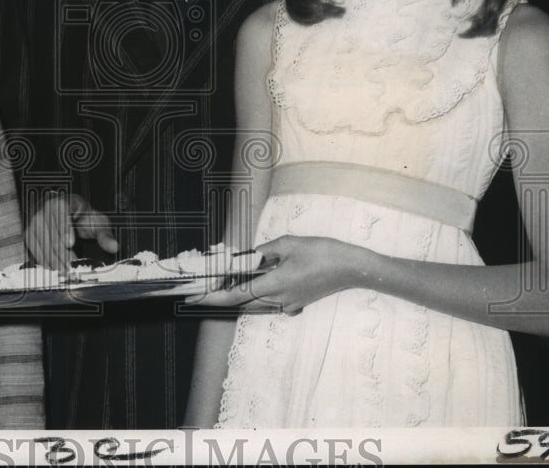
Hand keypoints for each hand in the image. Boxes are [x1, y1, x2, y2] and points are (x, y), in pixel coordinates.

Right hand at [25, 192, 117, 269]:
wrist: (68, 215)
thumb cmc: (84, 219)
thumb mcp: (98, 223)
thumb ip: (105, 235)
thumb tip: (114, 246)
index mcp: (65, 200)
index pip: (61, 210)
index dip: (64, 227)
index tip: (71, 243)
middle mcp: (46, 206)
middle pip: (50, 229)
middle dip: (61, 250)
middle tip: (71, 266)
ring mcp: (35, 218)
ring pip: (41, 239)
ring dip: (52, 257)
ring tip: (64, 270)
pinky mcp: (30, 231)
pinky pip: (34, 246)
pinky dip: (43, 258)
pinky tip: (54, 267)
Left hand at [191, 236, 368, 313]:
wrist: (352, 268)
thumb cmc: (322, 252)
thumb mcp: (290, 244)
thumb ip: (264, 251)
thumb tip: (248, 256)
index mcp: (275, 284)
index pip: (235, 295)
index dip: (213, 297)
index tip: (196, 297)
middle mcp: (279, 300)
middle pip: (242, 302)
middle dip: (223, 295)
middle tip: (207, 284)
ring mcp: (289, 304)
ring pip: (255, 303)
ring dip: (240, 294)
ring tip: (227, 280)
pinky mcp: (297, 303)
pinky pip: (269, 302)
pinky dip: (257, 293)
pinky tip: (257, 279)